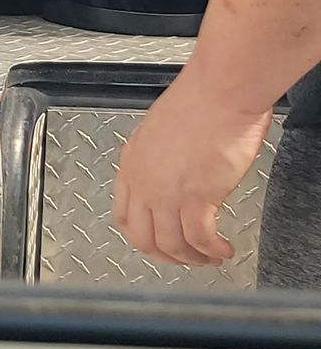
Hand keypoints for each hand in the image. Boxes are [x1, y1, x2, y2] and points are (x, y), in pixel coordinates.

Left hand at [113, 63, 274, 265]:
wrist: (221, 90)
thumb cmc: (201, 100)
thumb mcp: (161, 129)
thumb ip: (160, 156)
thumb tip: (172, 171)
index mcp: (132, 163)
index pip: (125, 216)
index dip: (142, 236)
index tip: (158, 242)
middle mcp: (144, 182)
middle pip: (144, 238)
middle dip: (166, 256)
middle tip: (185, 258)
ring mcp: (168, 193)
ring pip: (172, 245)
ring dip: (193, 258)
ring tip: (211, 256)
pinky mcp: (197, 198)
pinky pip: (201, 239)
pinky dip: (213, 250)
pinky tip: (223, 249)